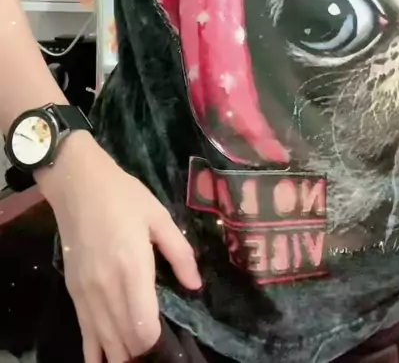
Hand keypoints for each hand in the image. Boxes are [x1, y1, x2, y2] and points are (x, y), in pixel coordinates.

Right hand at [37, 133, 201, 362]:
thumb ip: (180, 253)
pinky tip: (106, 362)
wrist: (77, 184)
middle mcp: (108, 288)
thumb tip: (196, 286)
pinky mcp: (73, 292)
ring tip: (138, 357)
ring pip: (105, 343)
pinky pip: (84, 333)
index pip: (144, 328)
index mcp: (133, 269)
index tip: (172, 342)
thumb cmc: (123, 196)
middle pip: (125, 342)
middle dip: (143, 353)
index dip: (158, 343)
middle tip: (159, 351)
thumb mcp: (158, 216)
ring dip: (122, 355)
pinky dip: (96, 352)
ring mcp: (87, 293)